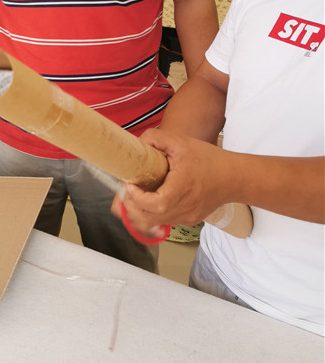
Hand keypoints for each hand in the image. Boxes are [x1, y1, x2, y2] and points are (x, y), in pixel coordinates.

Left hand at [111, 129, 228, 232]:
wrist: (235, 177)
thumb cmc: (211, 160)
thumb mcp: (182, 142)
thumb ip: (157, 138)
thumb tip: (137, 142)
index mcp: (182, 189)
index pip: (155, 204)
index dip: (136, 198)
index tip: (130, 185)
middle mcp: (184, 208)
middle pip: (149, 219)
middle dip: (131, 206)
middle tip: (127, 190)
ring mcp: (186, 217)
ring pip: (154, 224)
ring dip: (139, 212)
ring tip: (135, 196)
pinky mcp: (188, 220)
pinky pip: (164, 222)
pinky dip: (151, 214)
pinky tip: (149, 200)